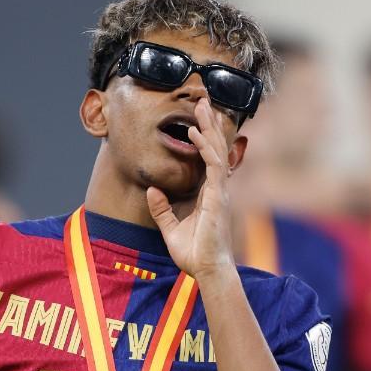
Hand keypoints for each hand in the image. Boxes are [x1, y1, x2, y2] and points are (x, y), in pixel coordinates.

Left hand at [146, 98, 237, 281]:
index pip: (208, 159)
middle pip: (215, 148)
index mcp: (208, 194)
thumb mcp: (170, 228)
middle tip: (204, 101)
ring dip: (209, 127)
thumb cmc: (194, 253)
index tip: (197, 118)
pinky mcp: (217, 196)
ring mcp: (219, 191)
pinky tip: (196, 132)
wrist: (206, 270)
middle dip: (210, 123)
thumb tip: (151, 190)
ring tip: (202, 106)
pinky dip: (205, 146)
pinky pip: (212, 165)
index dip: (205, 138)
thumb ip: (162, 209)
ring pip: (216, 150)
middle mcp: (217, 188)